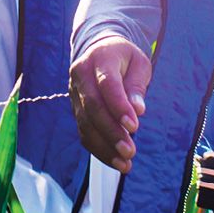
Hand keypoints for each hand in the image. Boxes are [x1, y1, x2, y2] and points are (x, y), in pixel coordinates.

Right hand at [69, 35, 151, 171]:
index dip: (119, 107)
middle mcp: (81, 76)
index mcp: (100, 58)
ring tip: (125, 163)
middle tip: (130, 150)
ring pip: (85, 124)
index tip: (134, 126)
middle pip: (92, 108)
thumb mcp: (138, 63)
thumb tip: (137, 110)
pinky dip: (98, 148)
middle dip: (111, 132)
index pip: (107, 84)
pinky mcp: (75, 109)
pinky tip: (114, 160)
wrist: (98, 50)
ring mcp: (75, 93)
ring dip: (104, 146)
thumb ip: (137, 85)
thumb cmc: (123, 58)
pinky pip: (83, 131)